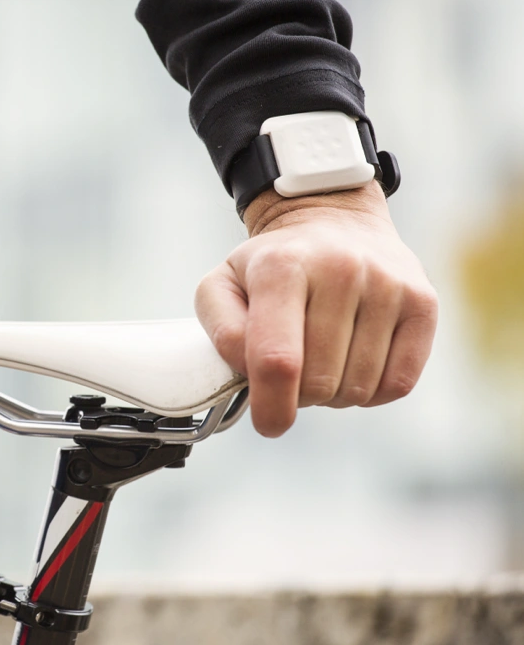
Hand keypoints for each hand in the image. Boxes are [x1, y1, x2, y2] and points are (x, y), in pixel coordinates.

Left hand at [195, 181, 437, 436]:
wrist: (331, 221)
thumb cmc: (270, 267)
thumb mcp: (222, 285)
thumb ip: (222, 332)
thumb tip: (252, 376)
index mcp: (281, 267)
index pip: (277, 360)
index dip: (271, 404)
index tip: (269, 424)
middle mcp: (340, 270)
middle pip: (318, 381)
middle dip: (298, 395)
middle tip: (291, 372)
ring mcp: (387, 284)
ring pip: (357, 388)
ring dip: (333, 394)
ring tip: (320, 362)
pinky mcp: (422, 302)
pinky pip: (397, 384)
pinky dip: (371, 393)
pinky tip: (352, 365)